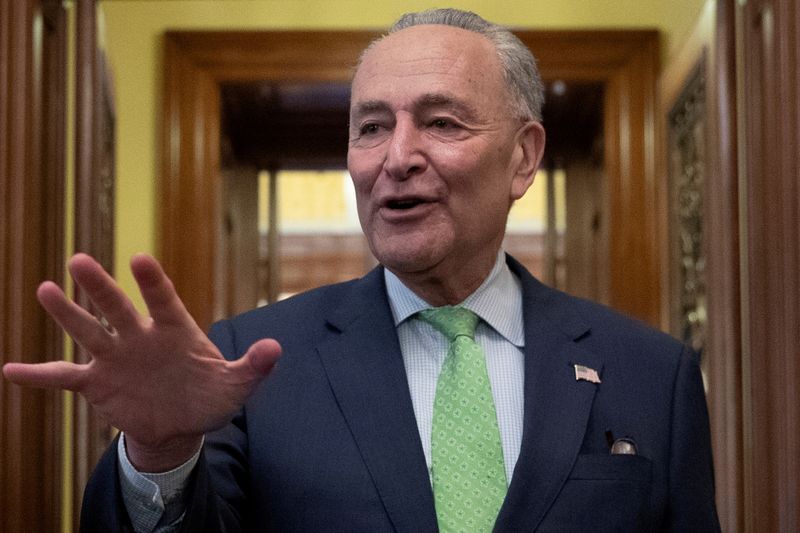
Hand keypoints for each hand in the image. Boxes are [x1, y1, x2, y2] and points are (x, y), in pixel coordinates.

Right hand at [2, 253, 279, 470]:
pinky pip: (64, 378)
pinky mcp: (98, 383)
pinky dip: (39, 376)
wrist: (181, 423)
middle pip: (117, 308)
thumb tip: (275, 349)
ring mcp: (116, 358)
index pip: (163, 300)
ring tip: (44, 290)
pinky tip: (10, 372)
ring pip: (88, 332)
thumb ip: (253, 367)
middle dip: (100, 287)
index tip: (139, 259)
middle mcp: (141, 337)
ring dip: (67, 315)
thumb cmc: (211, 396)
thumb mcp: (236, 385)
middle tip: (79, 260)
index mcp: (175, 330)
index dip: (152, 282)